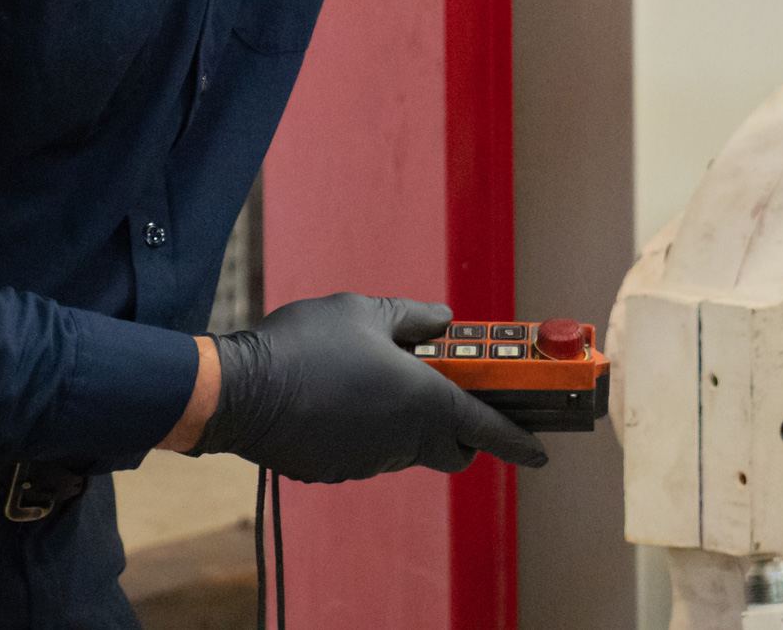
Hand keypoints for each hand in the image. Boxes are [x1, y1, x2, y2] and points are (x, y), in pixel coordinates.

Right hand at [192, 292, 547, 481]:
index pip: (488, 426)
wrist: (240, 391)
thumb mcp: (366, 312)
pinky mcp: (339, 471)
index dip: (520, 439)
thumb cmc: (307, 344)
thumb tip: (443, 322)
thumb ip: (414, 318)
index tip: (542, 448)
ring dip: (410, 424)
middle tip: (447, 393)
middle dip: (462, 430)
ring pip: (409, 448)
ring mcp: (370, 460)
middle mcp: (404, 438)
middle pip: (453, 447)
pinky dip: (372, 432)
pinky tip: (343, 400)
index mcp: (424, 399)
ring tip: (379, 381)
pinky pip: (371, 452)